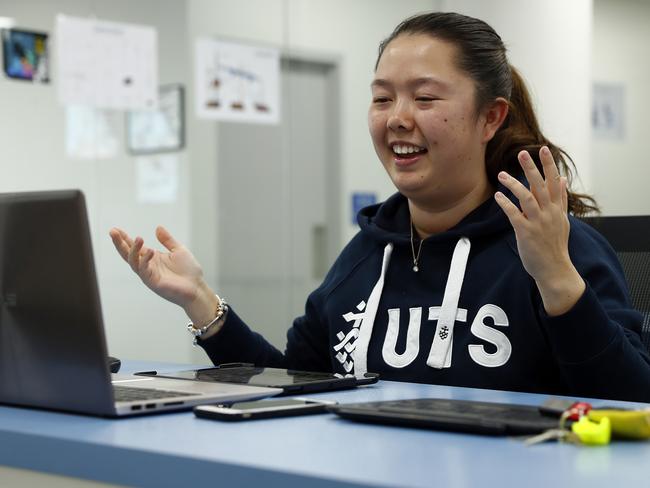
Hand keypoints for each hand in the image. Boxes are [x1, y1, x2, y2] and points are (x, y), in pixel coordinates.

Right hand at [109, 226, 218, 324]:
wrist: (197, 288)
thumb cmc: (189, 272)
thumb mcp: (178, 250)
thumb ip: (167, 240)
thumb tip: (157, 227)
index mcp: (152, 258)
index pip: (135, 247)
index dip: (125, 238)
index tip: (116, 229)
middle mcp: (148, 266)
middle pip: (128, 254)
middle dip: (120, 243)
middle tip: (113, 231)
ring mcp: (149, 275)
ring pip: (133, 262)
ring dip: (132, 250)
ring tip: (137, 238)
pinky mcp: (153, 282)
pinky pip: (144, 270)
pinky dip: (145, 260)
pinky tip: (149, 251)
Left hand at [494, 146, 584, 315]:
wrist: (555, 270)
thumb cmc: (555, 246)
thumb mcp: (562, 221)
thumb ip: (560, 200)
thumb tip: (562, 179)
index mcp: (557, 209)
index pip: (554, 182)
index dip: (549, 165)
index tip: (544, 149)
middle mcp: (549, 213)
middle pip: (541, 185)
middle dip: (532, 168)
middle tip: (523, 153)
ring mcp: (538, 222)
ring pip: (527, 197)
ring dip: (513, 184)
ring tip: (501, 174)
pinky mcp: (526, 232)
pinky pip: (514, 214)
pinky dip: (506, 204)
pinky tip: (498, 196)